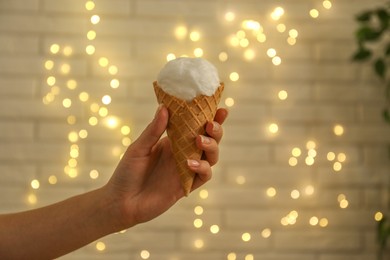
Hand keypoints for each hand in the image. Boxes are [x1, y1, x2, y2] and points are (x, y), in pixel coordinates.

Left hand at [105, 105, 227, 229]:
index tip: (220, 108)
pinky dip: (202, 168)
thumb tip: (164, 107)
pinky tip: (190, 163)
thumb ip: (154, 130)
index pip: (196, 126)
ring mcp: (187, 170)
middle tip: (210, 124)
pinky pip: (204, 176)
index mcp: (173, 141)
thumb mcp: (139, 148)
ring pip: (211, 156)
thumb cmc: (127, 173)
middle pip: (209, 139)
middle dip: (216, 130)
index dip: (210, 117)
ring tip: (199, 141)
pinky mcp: (187, 185)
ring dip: (211, 146)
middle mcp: (184, 153)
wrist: (122, 202)